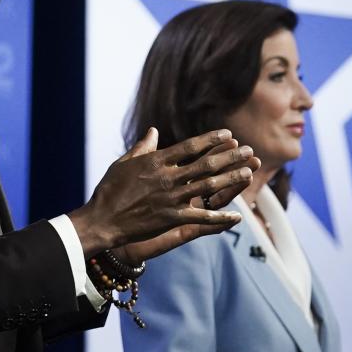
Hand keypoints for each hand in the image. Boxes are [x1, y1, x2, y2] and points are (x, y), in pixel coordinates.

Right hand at [68, 127, 259, 257]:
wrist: (102, 220)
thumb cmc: (109, 190)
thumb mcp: (123, 163)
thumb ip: (142, 147)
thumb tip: (153, 131)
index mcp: (156, 161)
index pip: (190, 146)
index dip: (211, 139)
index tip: (228, 135)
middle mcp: (167, 177)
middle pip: (206, 163)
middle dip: (230, 156)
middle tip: (249, 151)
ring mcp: (171, 198)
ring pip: (209, 186)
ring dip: (231, 179)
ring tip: (249, 172)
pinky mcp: (172, 218)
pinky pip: (202, 217)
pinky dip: (221, 218)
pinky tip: (237, 216)